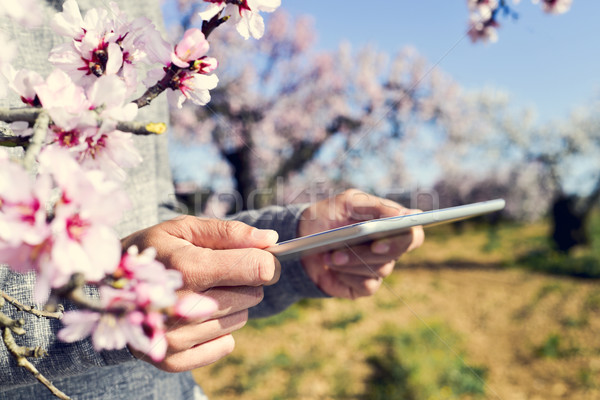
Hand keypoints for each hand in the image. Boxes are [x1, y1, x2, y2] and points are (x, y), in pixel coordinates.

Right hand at [121, 216, 280, 371]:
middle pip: (253, 295)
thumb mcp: (185, 228)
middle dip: (243, 280)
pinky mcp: (172, 360)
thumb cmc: (155, 250)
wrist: (109, 286)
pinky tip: (195, 316)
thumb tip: (270, 239)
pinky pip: (226, 345)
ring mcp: (174, 338)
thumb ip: (229, 233)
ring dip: (230, 304)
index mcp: (186, 268)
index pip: (258, 268)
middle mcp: (181, 307)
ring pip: (241, 319)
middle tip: (216, 272)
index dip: (266, 260)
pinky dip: (218, 330)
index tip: (257, 255)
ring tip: (200, 292)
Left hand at [299, 189, 423, 298]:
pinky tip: (331, 266)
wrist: (303, 239)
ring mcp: (378, 267)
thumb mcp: (346, 202)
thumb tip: (401, 214)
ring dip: (354, 260)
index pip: (414, 231)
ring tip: (330, 255)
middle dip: (376, 248)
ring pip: (381, 268)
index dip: (408, 234)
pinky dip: (348, 275)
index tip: (387, 233)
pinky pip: (367, 285)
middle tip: (361, 246)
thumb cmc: (329, 215)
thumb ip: (373, 205)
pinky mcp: (364, 285)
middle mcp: (389, 247)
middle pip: (399, 251)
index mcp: (391, 223)